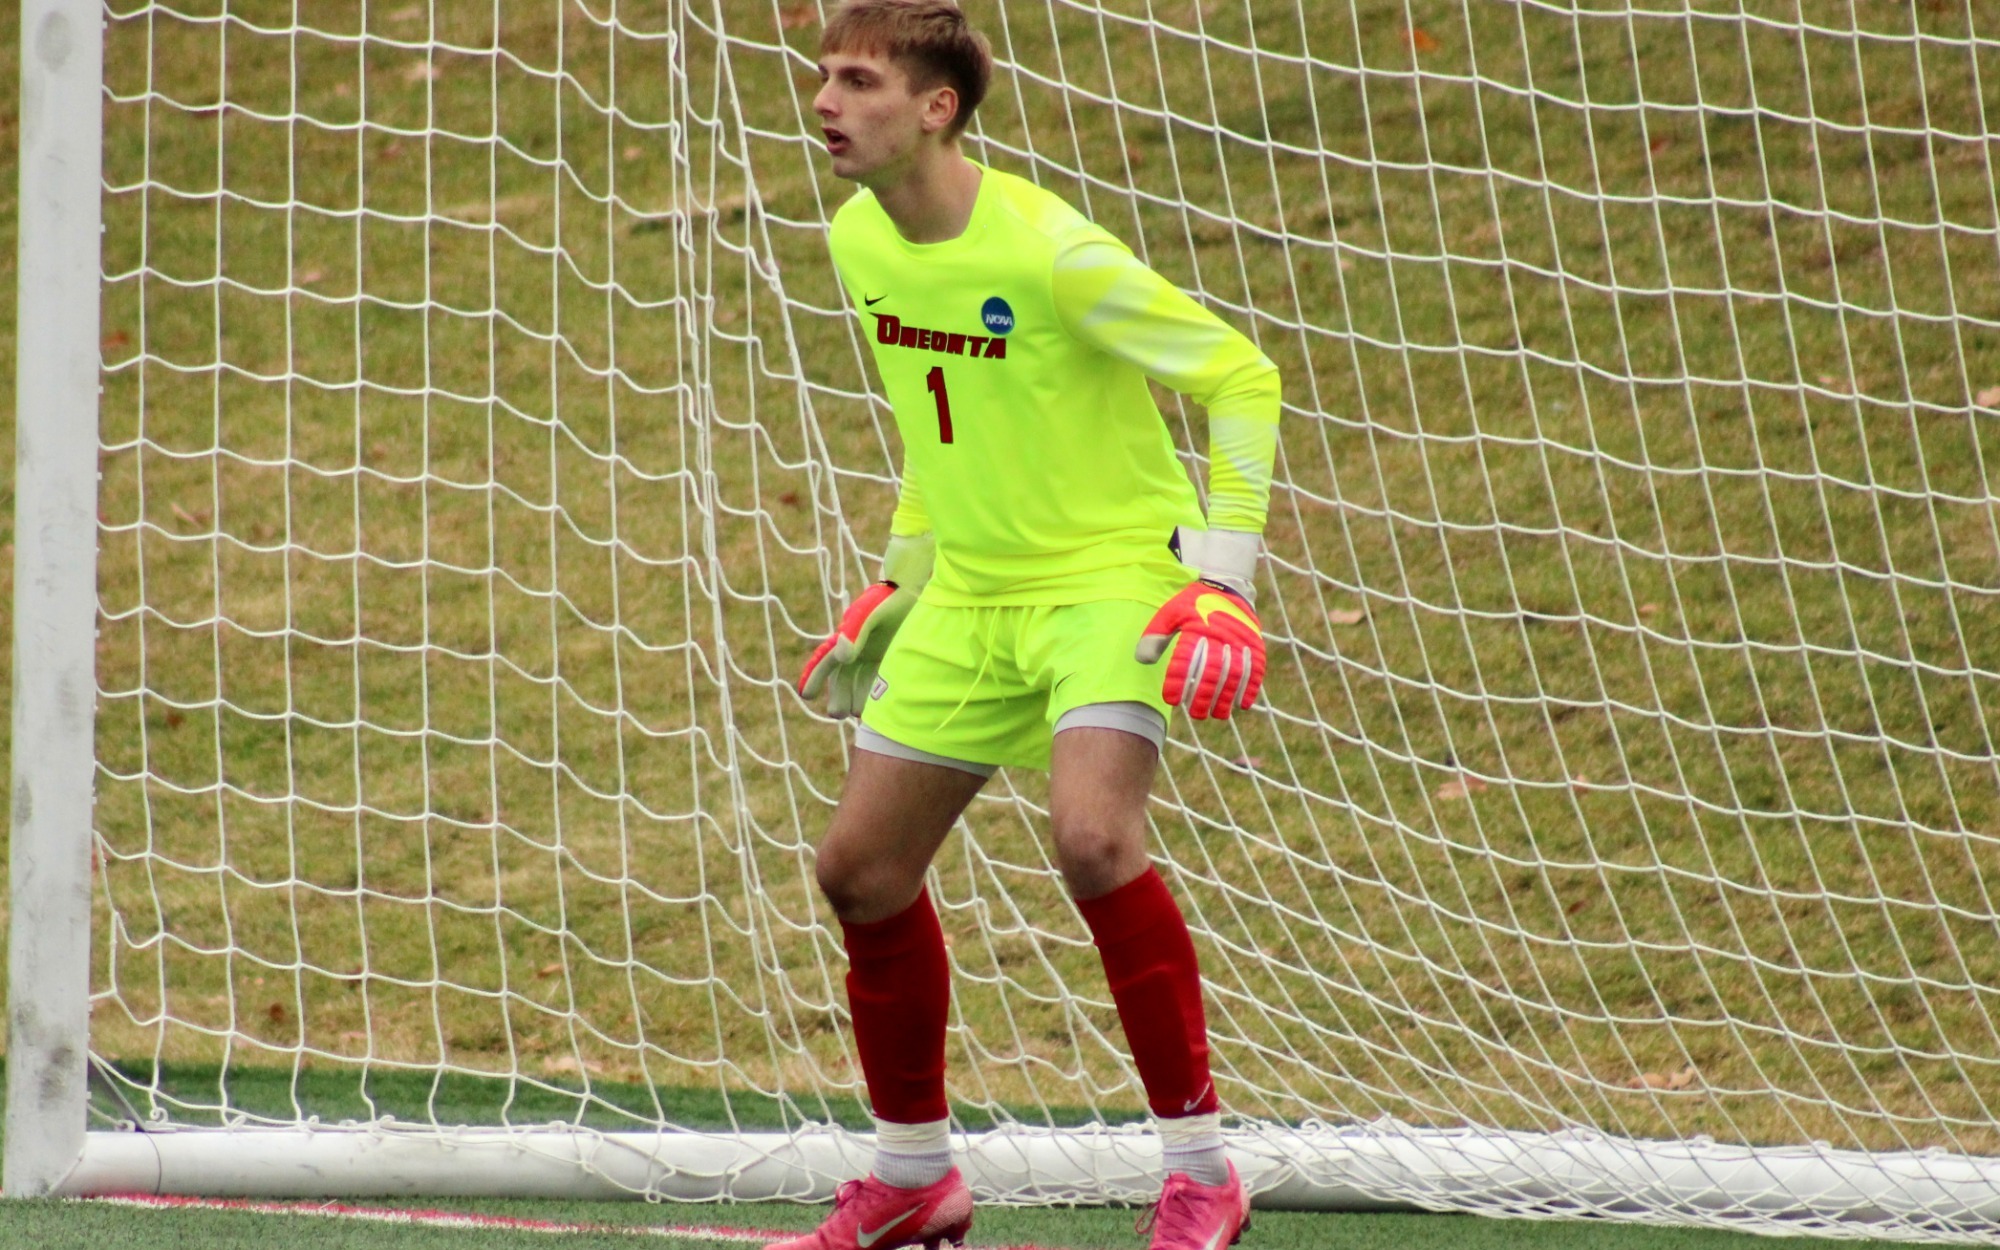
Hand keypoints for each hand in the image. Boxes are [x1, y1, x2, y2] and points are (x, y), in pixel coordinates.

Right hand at [799, 534, 933, 717]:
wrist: (912, 591)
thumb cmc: (887, 600)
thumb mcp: (869, 614)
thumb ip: (855, 633)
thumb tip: (842, 657)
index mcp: (845, 638)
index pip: (826, 660)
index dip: (814, 676)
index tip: (805, 694)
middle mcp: (856, 649)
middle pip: (842, 678)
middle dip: (837, 695)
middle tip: (837, 714)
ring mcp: (873, 655)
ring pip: (859, 682)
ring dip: (856, 698)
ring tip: (855, 713)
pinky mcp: (890, 659)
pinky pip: (879, 681)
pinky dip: (876, 695)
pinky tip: (877, 708)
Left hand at [1134, 581, 1264, 718]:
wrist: (1226, 586)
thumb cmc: (1193, 604)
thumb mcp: (1170, 612)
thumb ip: (1155, 635)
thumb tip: (1141, 660)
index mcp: (1196, 627)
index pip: (1186, 660)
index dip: (1178, 682)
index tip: (1172, 700)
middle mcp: (1220, 634)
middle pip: (1212, 671)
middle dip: (1204, 696)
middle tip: (1196, 714)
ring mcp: (1240, 640)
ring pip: (1235, 673)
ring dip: (1227, 697)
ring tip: (1218, 715)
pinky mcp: (1255, 643)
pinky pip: (1256, 668)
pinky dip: (1250, 687)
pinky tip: (1242, 704)